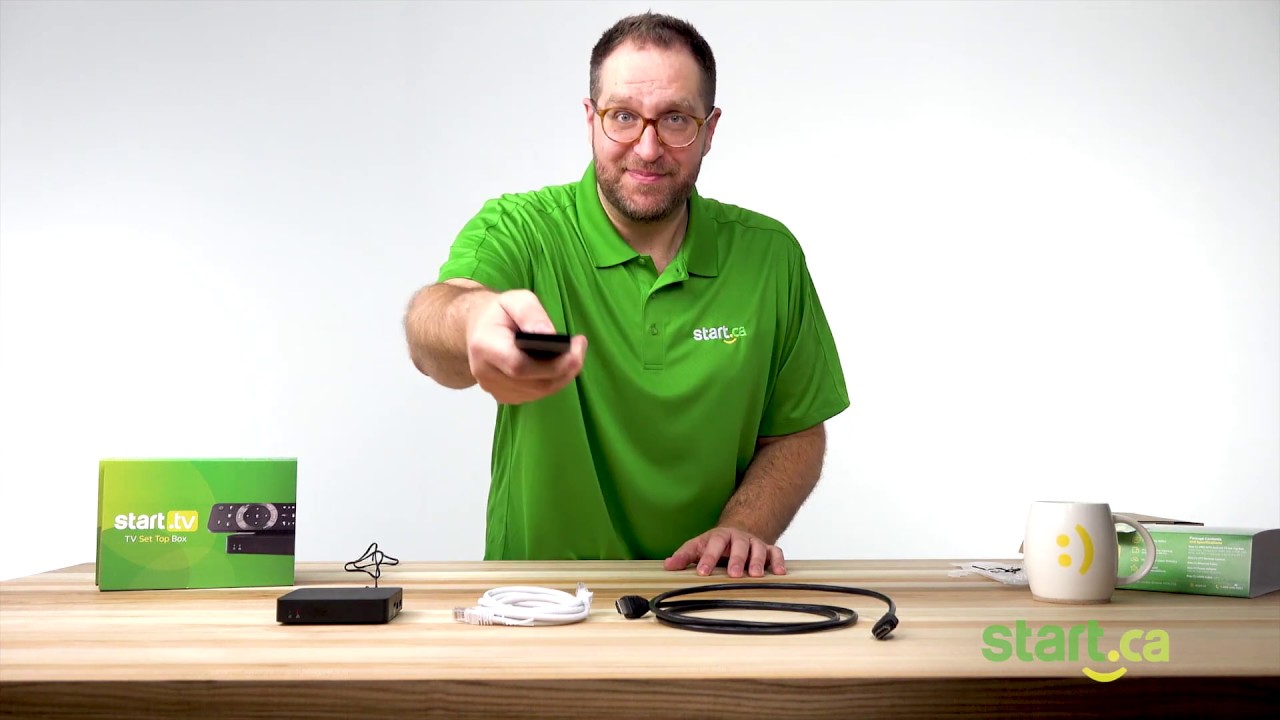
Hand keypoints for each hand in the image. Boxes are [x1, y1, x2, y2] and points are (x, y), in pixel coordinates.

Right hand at [465, 289, 587, 404]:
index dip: (552, 363)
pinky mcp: (504, 397)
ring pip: (538, 392)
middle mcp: (485, 373)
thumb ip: (531, 313)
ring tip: (575, 354)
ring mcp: (494, 389)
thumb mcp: (515, 300)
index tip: (575, 345)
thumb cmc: (499, 313)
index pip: (519, 366)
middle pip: (534, 383)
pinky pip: (535, 395)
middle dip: (565, 369)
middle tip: (580, 348)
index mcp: (485, 347)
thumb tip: (549, 335)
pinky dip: (552, 382)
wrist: (479, 330)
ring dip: (562, 376)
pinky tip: (560, 366)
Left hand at [663, 526, 785, 577]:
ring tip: (756, 575)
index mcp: (720, 536)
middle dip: (737, 559)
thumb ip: (684, 555)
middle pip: (739, 545)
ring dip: (758, 561)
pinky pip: (776, 553)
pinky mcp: (768, 549)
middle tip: (733, 574)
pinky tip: (779, 573)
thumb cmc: (716, 543)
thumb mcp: (698, 546)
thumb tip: (668, 565)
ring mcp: (754, 543)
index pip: (714, 544)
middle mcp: (739, 538)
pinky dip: (778, 562)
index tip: (702, 572)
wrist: (738, 530)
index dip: (708, 557)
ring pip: (758, 549)